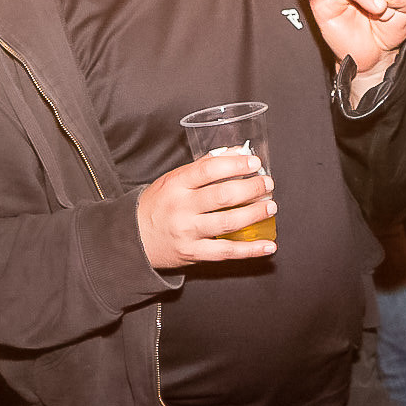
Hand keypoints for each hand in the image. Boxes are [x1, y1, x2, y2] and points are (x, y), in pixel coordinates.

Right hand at [136, 151, 275, 269]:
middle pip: (222, 196)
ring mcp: (187, 232)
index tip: (254, 162)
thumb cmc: (159, 204)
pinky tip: (268, 245)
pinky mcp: (193, 253)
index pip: (208, 170)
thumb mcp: (173, 179)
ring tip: (270, 207)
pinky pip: (226, 252)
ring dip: (254, 214)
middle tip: (267, 184)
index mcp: (176, 184)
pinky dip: (250, 250)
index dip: (234, 164)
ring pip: (228, 223)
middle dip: (251, 189)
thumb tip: (238, 153)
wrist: (134, 238)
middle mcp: (181, 208)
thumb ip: (204, 166)